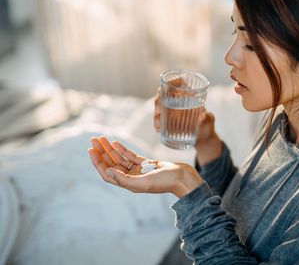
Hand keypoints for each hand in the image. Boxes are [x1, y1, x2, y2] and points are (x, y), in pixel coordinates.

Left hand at [88, 136, 203, 197]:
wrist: (183, 177)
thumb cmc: (166, 182)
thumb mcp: (144, 182)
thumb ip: (125, 179)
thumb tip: (107, 171)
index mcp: (129, 184)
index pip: (108, 173)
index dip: (98, 162)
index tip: (91, 150)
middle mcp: (131, 178)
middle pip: (111, 164)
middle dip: (101, 152)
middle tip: (93, 140)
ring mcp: (139, 170)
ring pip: (120, 158)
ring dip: (110, 149)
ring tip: (101, 138)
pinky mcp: (147, 164)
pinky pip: (130, 156)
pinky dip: (122, 149)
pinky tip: (115, 142)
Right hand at [153, 79, 221, 164]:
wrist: (203, 140)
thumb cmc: (207, 127)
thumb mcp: (209, 122)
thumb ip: (208, 119)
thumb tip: (203, 117)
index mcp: (190, 96)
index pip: (180, 82)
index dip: (172, 81)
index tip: (167, 85)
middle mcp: (179, 101)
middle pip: (165, 93)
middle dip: (159, 100)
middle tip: (159, 112)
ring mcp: (172, 110)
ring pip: (160, 106)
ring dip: (156, 113)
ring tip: (158, 125)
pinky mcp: (168, 120)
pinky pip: (159, 118)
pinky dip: (157, 122)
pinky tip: (158, 128)